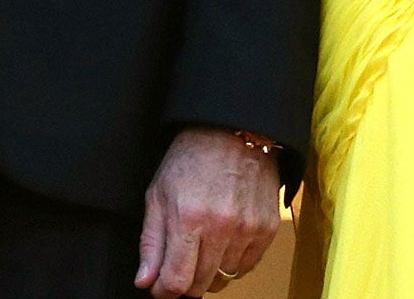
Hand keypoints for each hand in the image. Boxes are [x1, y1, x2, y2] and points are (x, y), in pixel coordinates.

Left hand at [135, 127, 281, 295]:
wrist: (232, 131)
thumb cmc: (191, 160)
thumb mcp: (158, 195)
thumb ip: (151, 243)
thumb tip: (146, 281)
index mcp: (188, 219)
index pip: (176, 282)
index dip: (164, 291)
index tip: (161, 285)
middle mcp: (221, 227)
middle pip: (201, 285)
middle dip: (186, 281)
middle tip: (182, 263)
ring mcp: (248, 228)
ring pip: (225, 277)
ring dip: (211, 271)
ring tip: (205, 248)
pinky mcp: (268, 226)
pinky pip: (248, 265)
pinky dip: (234, 262)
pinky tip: (225, 243)